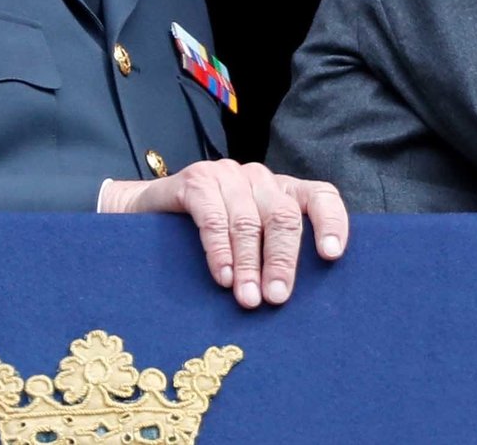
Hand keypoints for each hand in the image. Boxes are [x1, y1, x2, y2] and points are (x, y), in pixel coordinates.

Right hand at [101, 160, 348, 308]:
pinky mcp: (195, 180)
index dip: (331, 223)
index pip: (320, 196)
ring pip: (247, 220)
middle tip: (276, 298)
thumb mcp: (248, 246)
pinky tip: (222, 276)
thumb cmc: (207, 240)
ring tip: (248, 298)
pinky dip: (219, 250)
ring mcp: (227, 175)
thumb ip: (272, 258)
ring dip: (248, 264)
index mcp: (282, 191)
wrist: (145, 219)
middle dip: (282, 260)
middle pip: (283, 215)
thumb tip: (295, 301)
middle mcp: (259, 178)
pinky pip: (212, 216)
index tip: (331, 256)